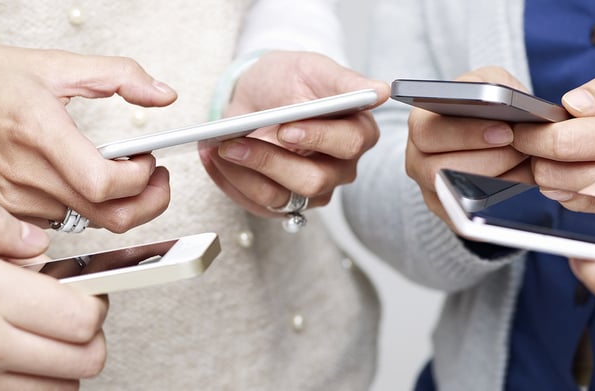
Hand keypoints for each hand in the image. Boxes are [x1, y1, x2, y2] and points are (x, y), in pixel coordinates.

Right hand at [0, 43, 176, 232]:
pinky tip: (84, 184)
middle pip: (110, 218)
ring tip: (114, 171)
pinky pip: (64, 227)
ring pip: (90, 225)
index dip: (142, 180)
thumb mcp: (53, 63)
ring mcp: (15, 202)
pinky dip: (86, 211)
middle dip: (147, 202)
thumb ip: (118, 75)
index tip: (149, 159)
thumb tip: (163, 95)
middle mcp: (26, 175)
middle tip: (152, 177)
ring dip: (115, 204)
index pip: (105, 183)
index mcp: (39, 132)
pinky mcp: (9, 215)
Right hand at [0, 186, 108, 389]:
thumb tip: (37, 242)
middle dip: (90, 335)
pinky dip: (28, 385)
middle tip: (69, 308)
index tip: (82, 283)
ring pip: (55, 390)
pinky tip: (11, 354)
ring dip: (62, 363)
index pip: (83, 317)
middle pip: (83, 361)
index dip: (96, 299)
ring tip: (41, 332)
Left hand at [199, 51, 387, 216]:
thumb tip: (380, 91)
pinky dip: (230, 182)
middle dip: (270, 162)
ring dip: (245, 174)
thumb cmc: (292, 80)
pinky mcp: (284, 203)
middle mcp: (340, 167)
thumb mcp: (314, 69)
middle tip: (236, 142)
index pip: (349, 144)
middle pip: (314, 181)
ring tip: (221, 148)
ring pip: (282, 198)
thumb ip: (346, 82)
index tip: (287, 128)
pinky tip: (214, 158)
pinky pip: (257, 204)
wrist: (260, 94)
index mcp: (358, 132)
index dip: (318, 139)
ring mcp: (312, 190)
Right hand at [404, 66, 531, 226]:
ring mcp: (430, 189)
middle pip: (439, 170)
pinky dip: (498, 198)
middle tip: (520, 148)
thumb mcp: (489, 81)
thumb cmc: (487, 104)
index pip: (427, 132)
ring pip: (456, 193)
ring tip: (525, 161)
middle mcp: (417, 159)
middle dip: (488, 159)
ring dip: (496, 178)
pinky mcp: (447, 211)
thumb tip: (506, 102)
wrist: (493, 129)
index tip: (505, 131)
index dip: (465, 134)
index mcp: (419, 124)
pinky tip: (520, 178)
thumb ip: (494, 84)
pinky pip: (467, 216)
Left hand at [515, 67, 594, 205]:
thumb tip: (573, 105)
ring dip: (548, 178)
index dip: (535, 135)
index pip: (568, 141)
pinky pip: (583, 208)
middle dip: (537, 159)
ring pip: (569, 195)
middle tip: (529, 145)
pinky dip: (565, 193)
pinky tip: (565, 176)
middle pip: (563, 175)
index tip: (522, 128)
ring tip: (546, 158)